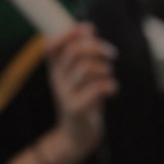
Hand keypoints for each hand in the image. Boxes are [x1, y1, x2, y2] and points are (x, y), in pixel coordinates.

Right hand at [45, 23, 118, 156]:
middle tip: (111, 54)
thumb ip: (83, 52)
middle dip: (97, 47)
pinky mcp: (75, 109)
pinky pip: (95, 89)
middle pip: (74, 51)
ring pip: (86, 68)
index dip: (68, 32)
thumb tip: (88, 30)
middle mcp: (57, 79)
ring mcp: (64, 94)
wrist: (77, 135)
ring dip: (105, 68)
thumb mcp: (80, 74)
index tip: (88, 29)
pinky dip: (109, 85)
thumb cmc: (83, 97)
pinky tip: (112, 89)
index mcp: (56, 68)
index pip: (51, 44)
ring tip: (109, 76)